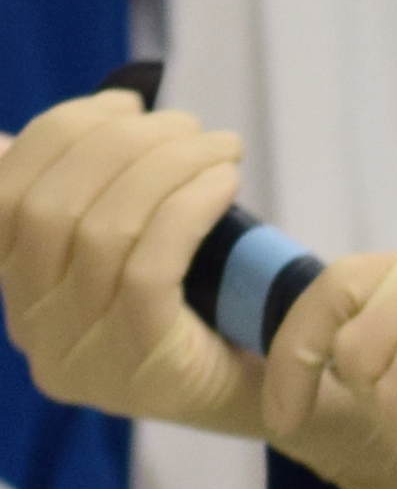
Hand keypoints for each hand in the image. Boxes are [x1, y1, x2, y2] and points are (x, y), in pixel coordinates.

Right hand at [0, 95, 396, 488]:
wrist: (278, 385)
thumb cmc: (209, 301)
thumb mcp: (143, 240)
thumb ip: (103, 191)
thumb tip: (90, 114)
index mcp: (17, 288)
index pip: (7, 196)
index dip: (61, 134)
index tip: (125, 103)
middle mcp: (32, 330)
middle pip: (52, 209)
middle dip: (122, 146)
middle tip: (188, 127)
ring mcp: (80, 358)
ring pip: (103, 234)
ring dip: (166, 168)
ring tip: (220, 147)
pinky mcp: (139, 367)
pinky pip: (148, 270)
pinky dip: (186, 210)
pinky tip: (224, 181)